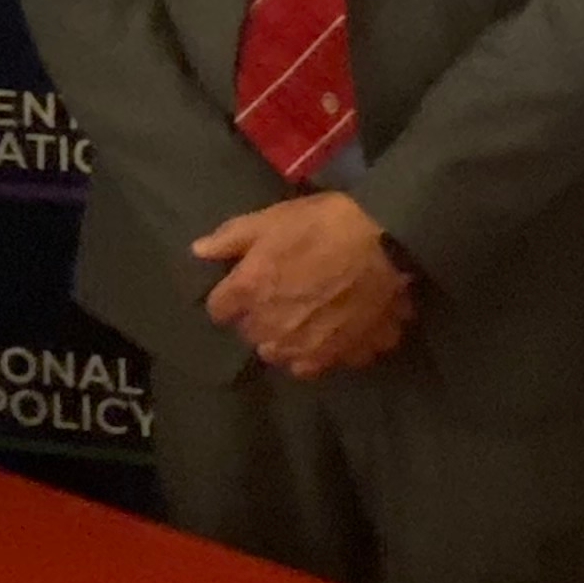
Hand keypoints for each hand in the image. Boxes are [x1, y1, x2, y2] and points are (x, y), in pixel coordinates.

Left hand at [192, 195, 413, 379]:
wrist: (386, 242)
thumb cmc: (323, 224)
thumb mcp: (272, 219)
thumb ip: (231, 238)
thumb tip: (198, 251)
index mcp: (249, 292)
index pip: (219, 309)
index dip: (230, 295)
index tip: (244, 283)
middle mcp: (272, 329)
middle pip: (252, 336)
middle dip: (260, 320)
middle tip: (281, 296)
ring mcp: (307, 348)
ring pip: (283, 355)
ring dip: (288, 341)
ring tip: (307, 319)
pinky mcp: (342, 357)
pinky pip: (323, 363)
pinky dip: (326, 351)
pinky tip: (338, 329)